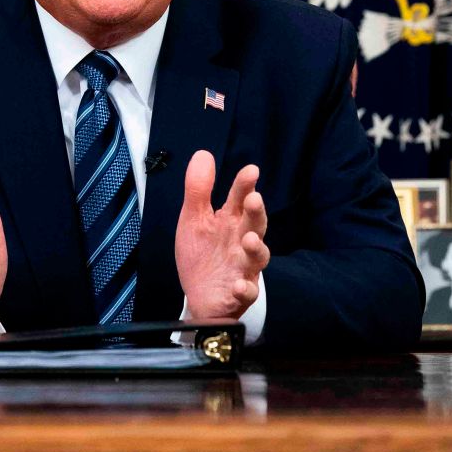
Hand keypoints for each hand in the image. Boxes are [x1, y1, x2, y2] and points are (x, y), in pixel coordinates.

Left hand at [175, 150, 269, 320]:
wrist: (198, 297)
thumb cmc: (202, 255)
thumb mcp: (194, 219)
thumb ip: (198, 189)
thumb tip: (203, 154)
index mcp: (230, 222)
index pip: (241, 199)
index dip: (245, 185)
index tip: (251, 171)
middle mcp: (241, 242)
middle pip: (256, 225)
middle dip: (256, 212)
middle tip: (254, 199)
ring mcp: (243, 268)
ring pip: (258, 258)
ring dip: (256, 248)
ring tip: (249, 240)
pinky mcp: (238, 294)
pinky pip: (246, 292)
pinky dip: (244, 288)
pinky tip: (238, 284)